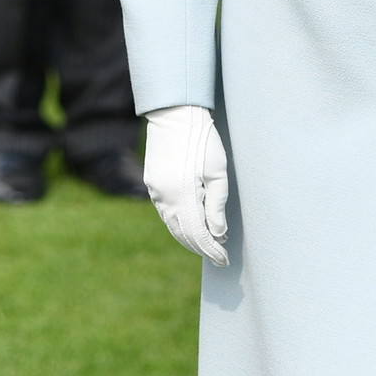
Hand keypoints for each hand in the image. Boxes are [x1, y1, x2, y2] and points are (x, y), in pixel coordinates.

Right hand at [143, 105, 229, 263]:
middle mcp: (164, 197)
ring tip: (207, 246)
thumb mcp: (217, 171)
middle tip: (218, 258)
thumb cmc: (202, 139)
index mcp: (183, 195)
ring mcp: (155, 191)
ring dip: (189, 238)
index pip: (198, 234)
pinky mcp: (152, 183)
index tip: (224, 260)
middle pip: (182, 234)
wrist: (174, 114)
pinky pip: (165, 212)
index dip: (211, 250)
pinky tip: (190, 226)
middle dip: (201, 248)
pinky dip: (178, 224)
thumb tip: (218, 234)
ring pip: (172, 225)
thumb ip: (216, 205)